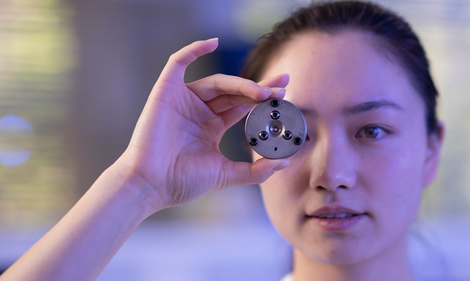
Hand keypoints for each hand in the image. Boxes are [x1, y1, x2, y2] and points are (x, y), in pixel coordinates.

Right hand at [115, 38, 289, 209]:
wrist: (151, 185)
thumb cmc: (182, 181)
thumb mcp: (225, 174)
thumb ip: (255, 170)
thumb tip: (283, 162)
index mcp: (212, 126)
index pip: (242, 106)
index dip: (263, 100)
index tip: (284, 96)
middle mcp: (200, 110)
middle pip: (234, 92)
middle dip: (259, 88)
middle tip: (283, 84)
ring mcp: (183, 100)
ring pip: (217, 82)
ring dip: (241, 83)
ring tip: (263, 91)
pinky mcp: (166, 91)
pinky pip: (178, 63)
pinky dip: (193, 50)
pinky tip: (213, 42)